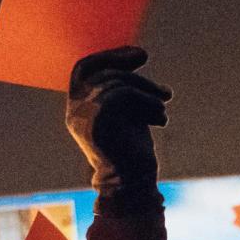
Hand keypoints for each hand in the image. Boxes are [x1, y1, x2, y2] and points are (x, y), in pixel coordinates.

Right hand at [64, 47, 171, 197]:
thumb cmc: (133, 151)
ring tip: (165, 106)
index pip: (84, 68)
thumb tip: (134, 54)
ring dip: (148, 91)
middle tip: (162, 87)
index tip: (139, 54)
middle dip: (135, 72)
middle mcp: (75, 111)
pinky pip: (124, 94)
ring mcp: (83, 116)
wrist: (132, 185)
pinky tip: (162, 119)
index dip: (110, 55)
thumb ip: (123, 88)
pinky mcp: (97, 121)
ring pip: (117, 82)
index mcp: (78, 108)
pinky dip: (148, 102)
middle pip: (104, 72)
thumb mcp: (128, 113)